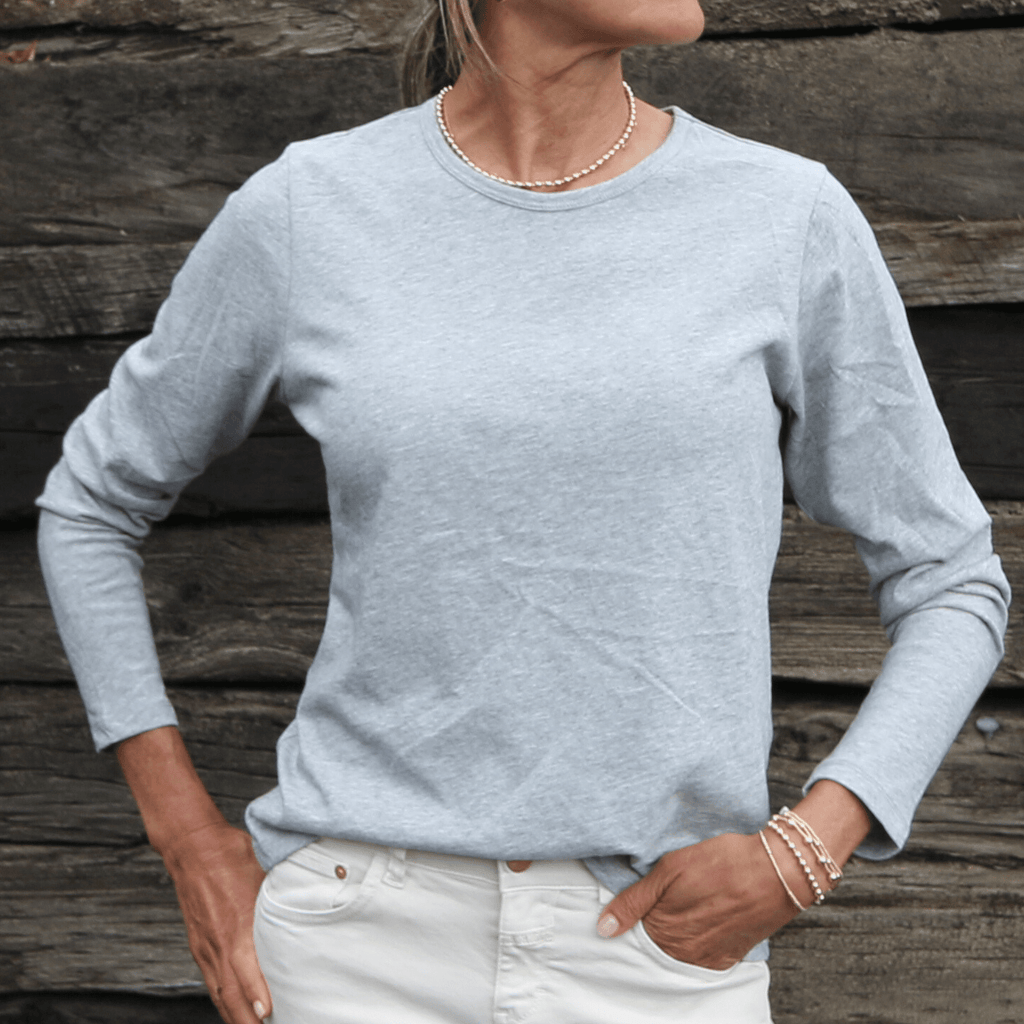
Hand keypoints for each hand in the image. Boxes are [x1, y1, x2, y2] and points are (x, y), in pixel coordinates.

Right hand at [160, 821, 271, 1023]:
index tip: (268, 1012)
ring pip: (219, 992)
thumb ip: (285, 888)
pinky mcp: (199, 946)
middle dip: (246, 1019)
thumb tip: (315, 891)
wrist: (191, 847)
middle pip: (230, 992)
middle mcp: (219, 941)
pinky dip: (223, 1001)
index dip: (256, 992)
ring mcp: (206, 946)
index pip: (245, 967)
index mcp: (237, 922)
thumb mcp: (265, 866)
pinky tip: (234, 1011)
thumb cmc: (231, 853)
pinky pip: (212, 981)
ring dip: (235, 1016)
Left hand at [596, 832, 798, 969]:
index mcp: (662, 930)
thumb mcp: (670, 869)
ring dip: (675, 933)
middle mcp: (682, 954)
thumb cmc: (722, 862)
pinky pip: (699, 958)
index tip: (642, 900)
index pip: (632, 933)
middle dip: (654, 924)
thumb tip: (604, 929)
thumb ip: (633, 901)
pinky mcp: (726, 959)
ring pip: (675, 952)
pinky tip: (703, 917)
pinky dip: (696, 941)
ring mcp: (705, 960)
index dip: (634, 914)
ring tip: (689, 904)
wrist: (777, 872)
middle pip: (653, 945)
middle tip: (672, 898)